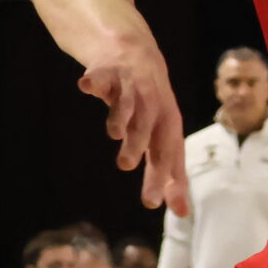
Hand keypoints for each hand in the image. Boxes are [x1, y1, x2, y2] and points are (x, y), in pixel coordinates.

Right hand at [76, 31, 189, 213]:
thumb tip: (183, 214)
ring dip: (120, 116)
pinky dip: (94, 80)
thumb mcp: (163, 138)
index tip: (153, 204)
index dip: (163, 176)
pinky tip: (85, 87)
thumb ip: (170, 174)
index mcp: (166, 124)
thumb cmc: (150, 107)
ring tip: (113, 133)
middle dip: (138, 144)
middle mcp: (151, 104)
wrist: (134, 53)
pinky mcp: (109, 71)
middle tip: (126, 166)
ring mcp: (130, 85)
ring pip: (127, 102)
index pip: (168, 153)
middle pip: (148, 126)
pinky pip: (101, 76)